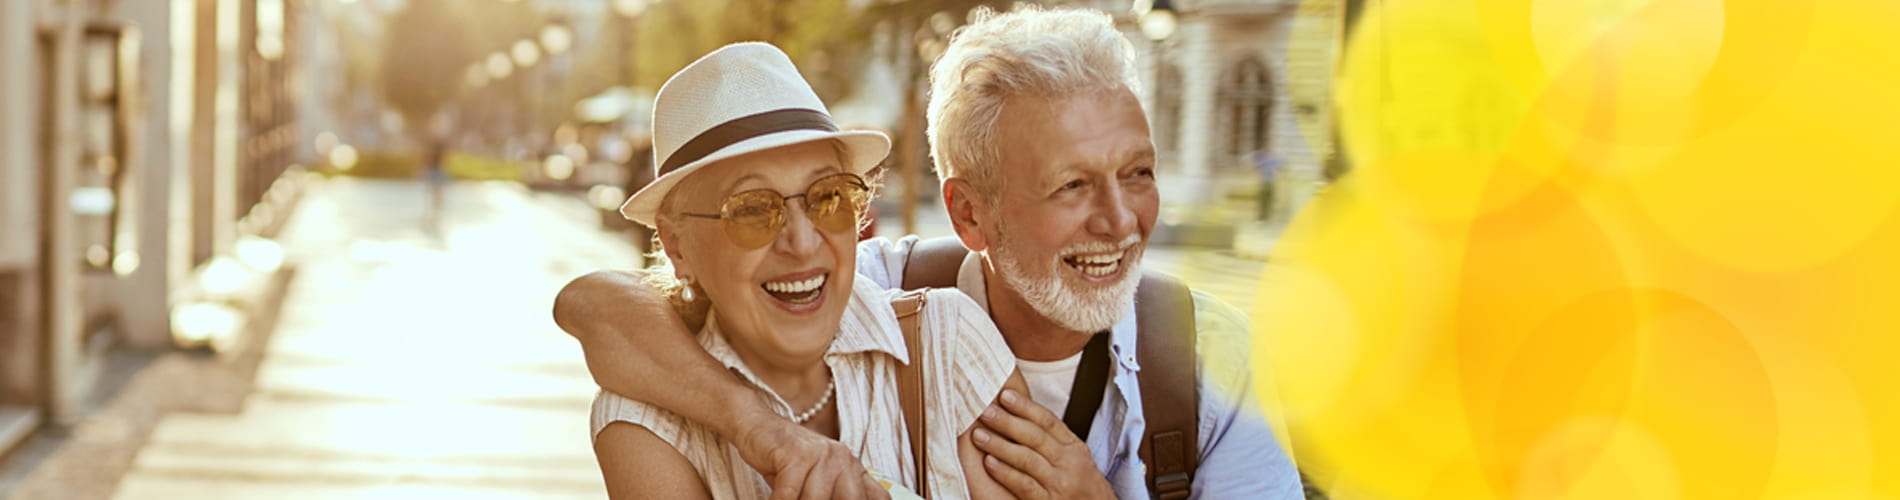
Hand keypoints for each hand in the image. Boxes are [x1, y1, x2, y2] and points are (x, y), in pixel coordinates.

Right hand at [729, 411, 889, 499]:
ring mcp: (821, 455)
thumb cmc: (787, 462)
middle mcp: (842, 459)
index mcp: (853, 468)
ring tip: (791, 499)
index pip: (877, 499)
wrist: (758, 426)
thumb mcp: (817, 482)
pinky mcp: (796, 455)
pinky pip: (789, 496)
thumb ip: (836, 496)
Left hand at [973, 389, 1114, 498]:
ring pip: (1027, 459)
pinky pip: (1024, 485)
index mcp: (1075, 448)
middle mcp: (1069, 463)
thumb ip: (1054, 442)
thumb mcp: (1077, 461)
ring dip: (1000, 445)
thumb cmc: (1083, 489)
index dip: (1025, 406)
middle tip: (985, 410)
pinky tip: (989, 463)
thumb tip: (1023, 417)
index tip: (1005, 395)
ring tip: (979, 435)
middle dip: (1007, 421)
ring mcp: (1059, 484)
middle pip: (1035, 436)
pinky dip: (1005, 473)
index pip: (1048, 421)